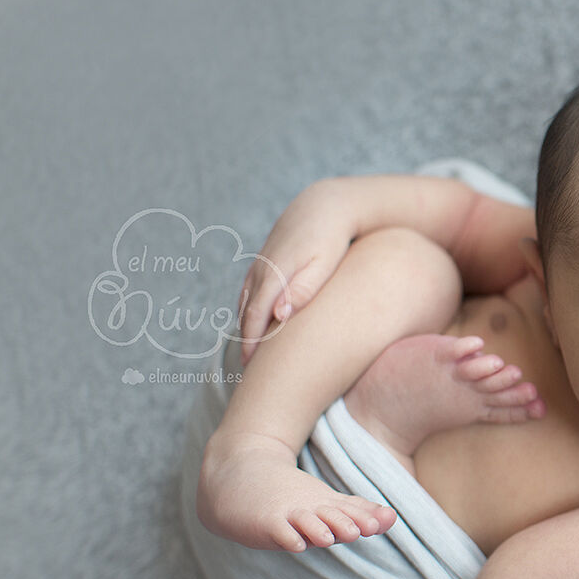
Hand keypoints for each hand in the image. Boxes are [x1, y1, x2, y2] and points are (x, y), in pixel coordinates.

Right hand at [196, 430, 395, 551]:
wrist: (239, 477)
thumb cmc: (293, 496)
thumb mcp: (327, 503)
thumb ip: (360, 513)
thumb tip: (393, 518)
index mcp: (327, 504)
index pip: (349, 511)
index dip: (364, 518)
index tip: (379, 523)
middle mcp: (310, 507)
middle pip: (330, 515)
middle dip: (344, 522)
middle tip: (361, 530)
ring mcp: (287, 513)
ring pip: (305, 521)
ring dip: (318, 529)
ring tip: (330, 538)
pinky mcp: (265, 522)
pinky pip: (277, 531)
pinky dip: (286, 537)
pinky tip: (295, 544)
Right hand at [238, 179, 352, 364]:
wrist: (325, 205)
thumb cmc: (332, 238)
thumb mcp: (324, 264)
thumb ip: (303, 290)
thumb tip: (278, 316)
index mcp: (274, 273)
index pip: (255, 316)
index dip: (252, 344)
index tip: (253, 370)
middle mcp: (261, 270)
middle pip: (246, 313)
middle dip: (246, 342)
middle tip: (249, 373)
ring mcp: (260, 265)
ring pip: (246, 302)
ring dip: (246, 328)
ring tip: (253, 356)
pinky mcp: (264, 262)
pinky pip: (251, 292)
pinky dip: (250, 311)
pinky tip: (258, 327)